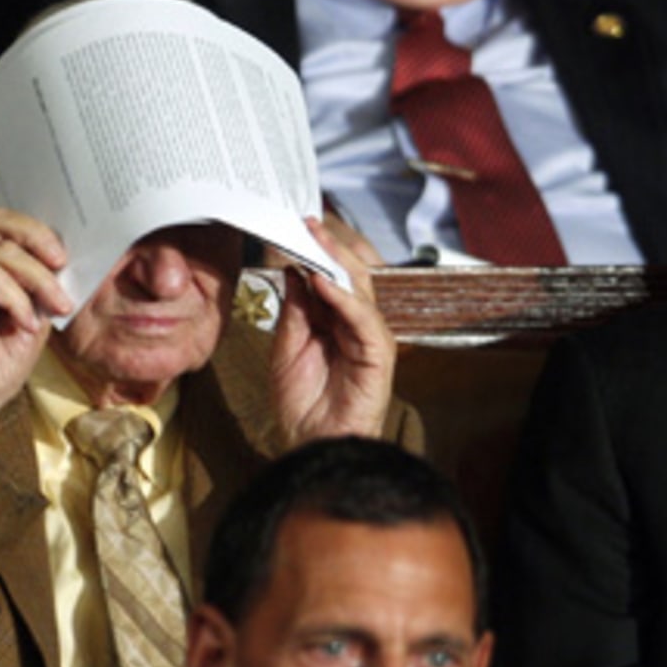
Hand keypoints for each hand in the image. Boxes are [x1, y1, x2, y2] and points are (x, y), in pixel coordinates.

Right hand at [0, 208, 73, 442]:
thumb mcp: (34, 318)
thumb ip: (43, 288)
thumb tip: (66, 263)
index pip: (7, 226)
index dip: (39, 233)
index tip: (66, 260)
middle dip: (37, 237)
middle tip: (61, 264)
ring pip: (3, 253)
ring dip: (38, 281)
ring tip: (51, 310)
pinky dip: (16, 300)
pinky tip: (23, 325)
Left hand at [270, 217, 396, 447]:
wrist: (312, 444)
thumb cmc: (302, 403)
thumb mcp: (287, 345)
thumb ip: (294, 309)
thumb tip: (291, 269)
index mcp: (335, 320)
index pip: (331, 275)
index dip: (316, 251)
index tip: (294, 226)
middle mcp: (355, 324)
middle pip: (349, 275)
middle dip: (329, 246)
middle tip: (308, 222)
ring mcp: (369, 337)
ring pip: (360, 289)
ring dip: (336, 262)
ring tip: (314, 239)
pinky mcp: (379, 354)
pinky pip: (364, 318)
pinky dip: (344, 298)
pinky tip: (323, 281)